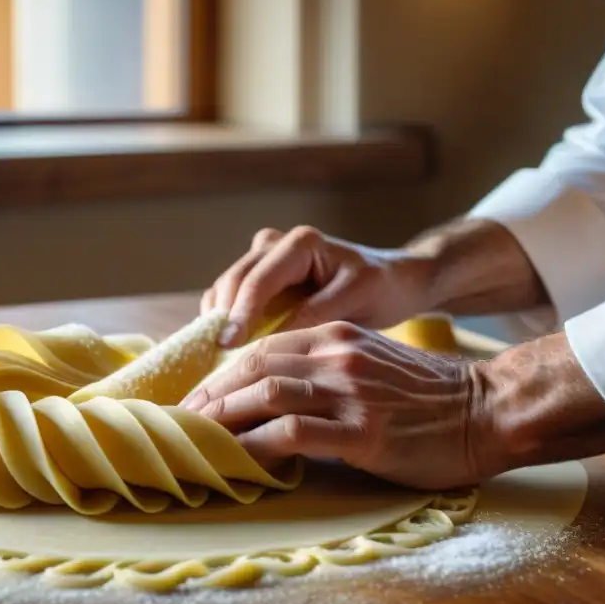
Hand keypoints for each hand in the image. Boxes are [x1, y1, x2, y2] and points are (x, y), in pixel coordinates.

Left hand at [181, 321, 492, 490]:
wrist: (489, 410)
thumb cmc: (429, 397)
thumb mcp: (372, 365)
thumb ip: (326, 371)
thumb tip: (274, 399)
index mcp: (336, 336)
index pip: (260, 349)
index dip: (221, 376)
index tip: (197, 401)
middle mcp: (337, 356)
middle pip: (251, 367)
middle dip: (209, 397)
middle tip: (180, 424)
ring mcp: (350, 392)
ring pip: (264, 394)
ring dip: (221, 420)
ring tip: (195, 442)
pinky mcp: (363, 431)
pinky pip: (292, 433)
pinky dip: (255, 446)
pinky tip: (236, 461)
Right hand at [202, 226, 433, 346]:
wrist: (390, 281)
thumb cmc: (378, 289)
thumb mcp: (354, 300)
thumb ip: (314, 315)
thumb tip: (270, 342)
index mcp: (301, 244)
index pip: (258, 281)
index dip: (239, 315)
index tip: (228, 347)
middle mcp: (274, 244)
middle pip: (234, 282)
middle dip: (223, 320)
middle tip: (214, 360)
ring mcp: (262, 257)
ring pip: (226, 289)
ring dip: (219, 322)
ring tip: (216, 360)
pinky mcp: (258, 275)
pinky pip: (230, 297)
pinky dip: (226, 321)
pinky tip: (226, 352)